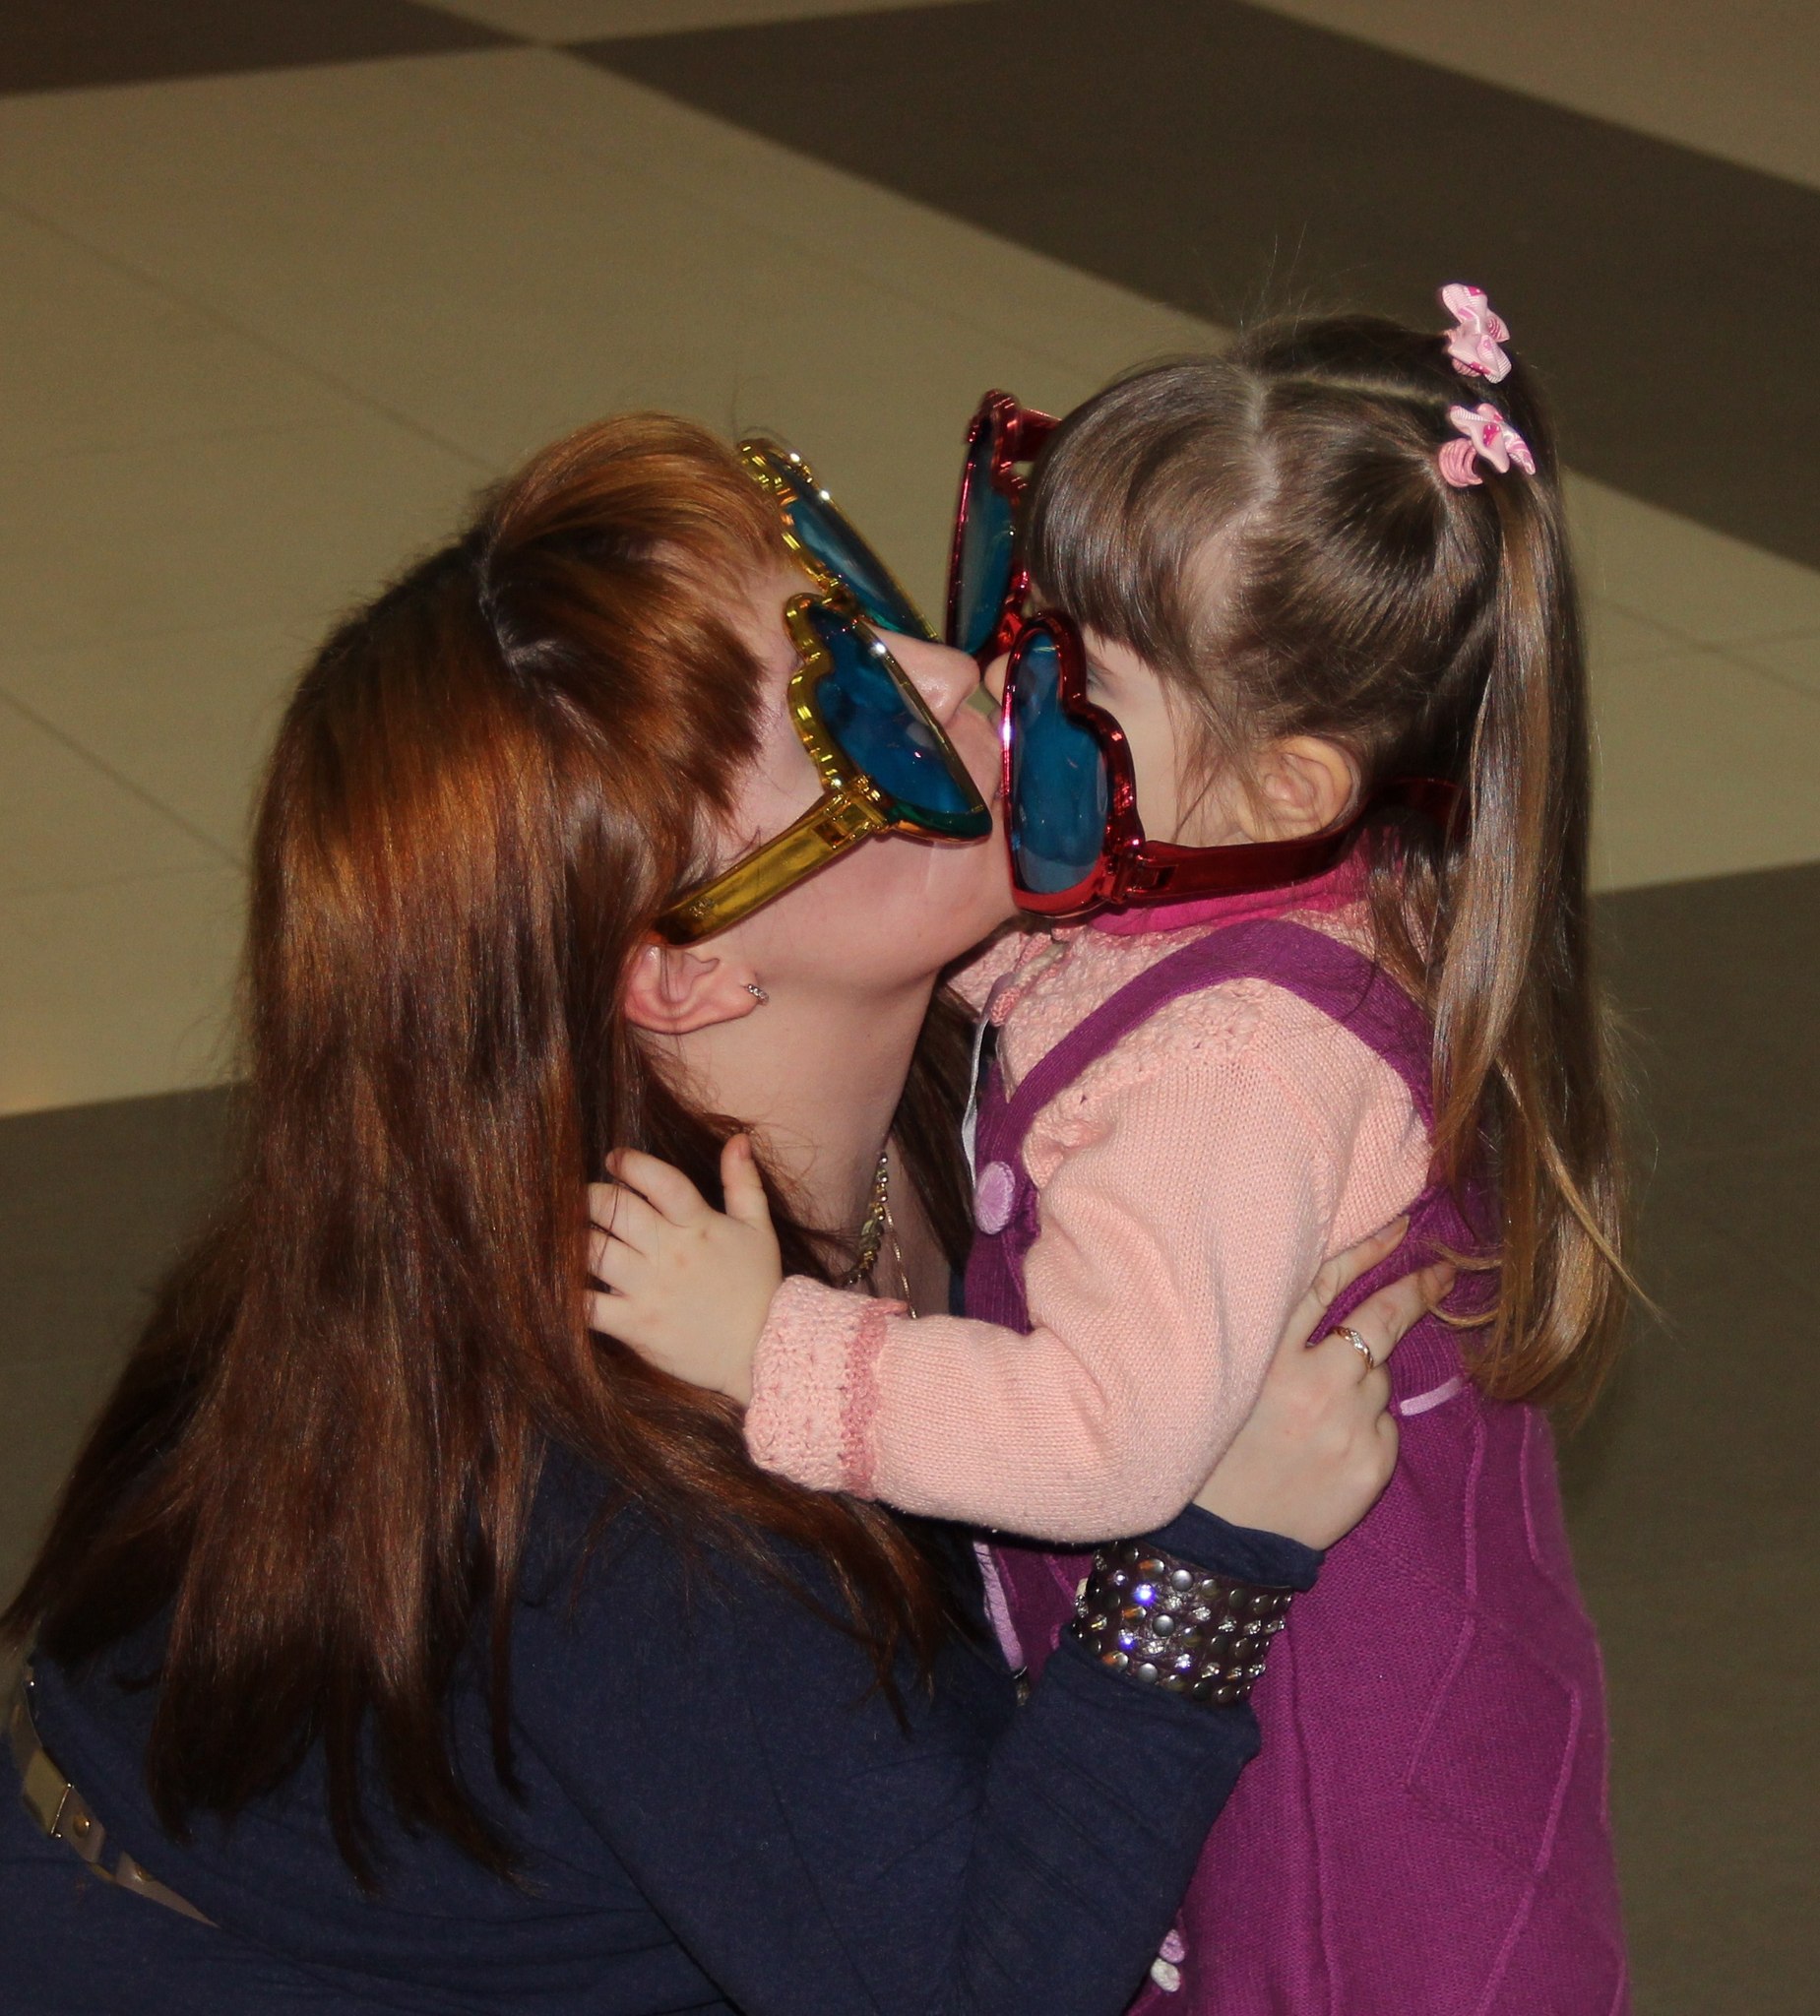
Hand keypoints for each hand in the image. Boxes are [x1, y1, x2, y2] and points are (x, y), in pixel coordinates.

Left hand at [585, 1137, 781, 1406]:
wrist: (761, 1352)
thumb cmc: (758, 1287)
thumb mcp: (759, 1229)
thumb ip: (743, 1182)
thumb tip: (737, 1139)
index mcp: (698, 1226)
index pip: (659, 1182)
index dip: (631, 1164)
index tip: (613, 1158)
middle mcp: (670, 1253)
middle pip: (615, 1211)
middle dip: (590, 1197)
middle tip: (582, 1197)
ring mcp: (649, 1290)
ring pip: (593, 1252)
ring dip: (573, 1238)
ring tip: (564, 1231)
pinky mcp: (635, 1324)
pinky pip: (589, 1305)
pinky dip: (568, 1292)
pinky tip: (559, 1279)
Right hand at [1193, 1220, 1454, 1549]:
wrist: (1222, 1542)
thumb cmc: (1213, 1452)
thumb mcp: (1225, 1379)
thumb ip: (1269, 1340)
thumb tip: (1332, 1306)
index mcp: (1267, 1356)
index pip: (1324, 1284)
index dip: (1365, 1251)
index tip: (1400, 1228)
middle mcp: (1313, 1383)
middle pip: (1378, 1321)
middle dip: (1414, 1291)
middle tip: (1441, 1274)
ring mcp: (1349, 1424)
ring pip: (1379, 1378)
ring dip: (1363, 1381)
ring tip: (1320, 1415)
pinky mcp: (1372, 1463)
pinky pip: (1384, 1425)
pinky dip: (1367, 1426)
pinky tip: (1330, 1448)